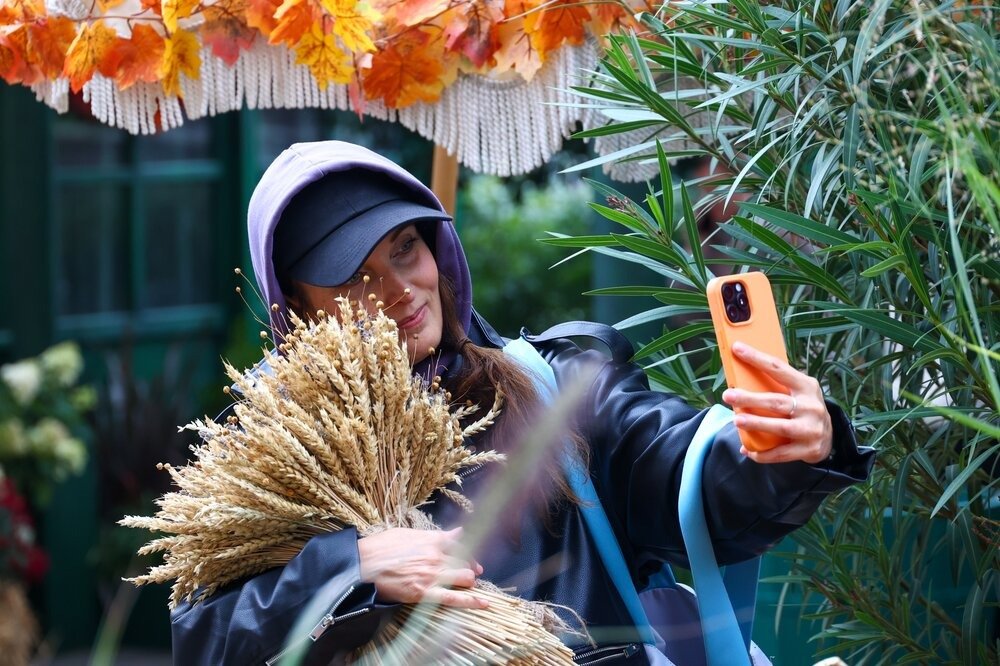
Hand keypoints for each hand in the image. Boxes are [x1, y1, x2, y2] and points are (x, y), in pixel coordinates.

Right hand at [357, 527, 487, 608]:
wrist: (361, 566)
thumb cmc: (380, 548)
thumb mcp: (407, 533)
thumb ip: (434, 535)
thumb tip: (456, 532)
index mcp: (432, 540)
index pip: (461, 544)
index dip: (468, 552)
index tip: (470, 558)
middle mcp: (436, 556)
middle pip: (465, 562)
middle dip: (469, 568)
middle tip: (471, 572)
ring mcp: (431, 575)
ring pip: (464, 578)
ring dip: (468, 581)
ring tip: (468, 584)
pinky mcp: (424, 593)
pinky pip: (453, 598)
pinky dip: (471, 601)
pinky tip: (484, 603)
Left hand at [721, 341, 832, 464]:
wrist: (829, 436)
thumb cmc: (804, 407)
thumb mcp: (798, 392)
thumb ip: (778, 385)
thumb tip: (741, 377)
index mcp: (806, 386)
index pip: (778, 368)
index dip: (757, 358)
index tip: (736, 349)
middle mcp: (811, 406)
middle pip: (776, 401)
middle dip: (750, 398)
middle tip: (728, 395)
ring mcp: (811, 429)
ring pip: (780, 426)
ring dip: (756, 424)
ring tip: (736, 420)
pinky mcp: (809, 449)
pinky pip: (781, 453)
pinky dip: (762, 453)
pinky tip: (747, 451)